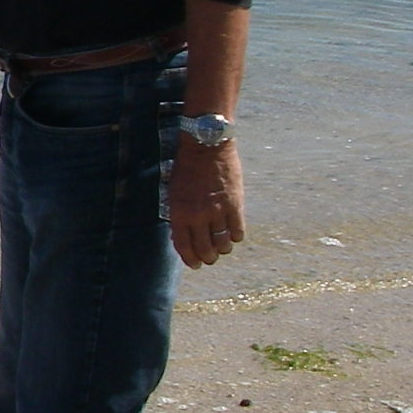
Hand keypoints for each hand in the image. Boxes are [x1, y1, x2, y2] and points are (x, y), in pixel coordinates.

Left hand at [168, 138, 243, 268]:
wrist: (206, 148)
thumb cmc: (186, 169)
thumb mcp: (173, 193)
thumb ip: (179, 215)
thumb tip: (183, 236)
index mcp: (179, 213)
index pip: (184, 246)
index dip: (190, 259)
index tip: (194, 264)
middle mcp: (198, 216)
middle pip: (205, 248)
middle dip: (207, 258)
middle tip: (209, 260)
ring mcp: (218, 211)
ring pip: (223, 242)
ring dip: (222, 249)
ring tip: (222, 249)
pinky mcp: (235, 204)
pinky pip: (238, 230)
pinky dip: (236, 237)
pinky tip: (233, 236)